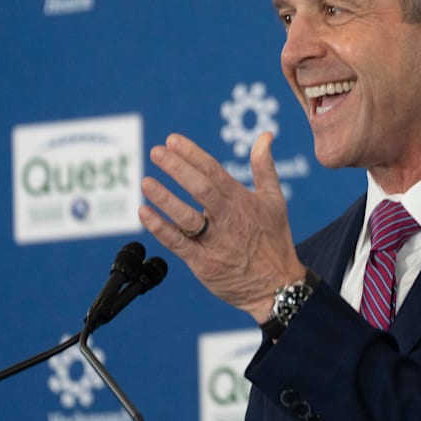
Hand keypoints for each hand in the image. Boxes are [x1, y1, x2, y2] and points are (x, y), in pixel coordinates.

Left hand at [138, 131, 306, 322]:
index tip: (173, 140)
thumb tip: (265, 135)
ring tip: (146, 182)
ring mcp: (215, 242)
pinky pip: (178, 244)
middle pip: (201, 188)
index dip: (193, 154)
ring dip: (166, 198)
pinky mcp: (203, 263)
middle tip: (157, 152)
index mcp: (242, 201)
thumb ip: (264, 166)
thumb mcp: (275, 199)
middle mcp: (228, 219)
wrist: (277, 285)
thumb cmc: (274, 239)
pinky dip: (160, 229)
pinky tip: (144, 213)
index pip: (214, 171)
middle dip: (178, 168)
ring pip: (187, 217)